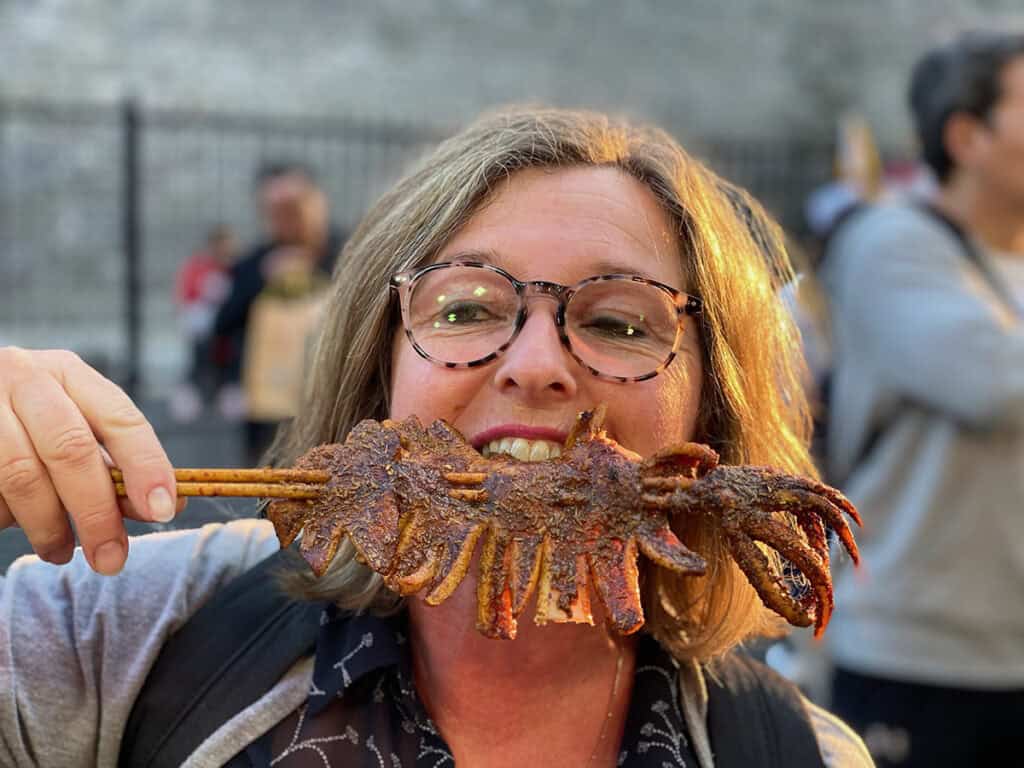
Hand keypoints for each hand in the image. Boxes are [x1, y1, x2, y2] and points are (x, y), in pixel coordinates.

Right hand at [0, 347, 184, 573]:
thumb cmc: (26, 420)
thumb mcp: (73, 425)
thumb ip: (116, 464)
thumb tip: (167, 506)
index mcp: (69, 373)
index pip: (121, 418)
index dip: (146, 466)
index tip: (164, 510)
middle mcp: (26, 378)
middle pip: (72, 450)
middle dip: (97, 512)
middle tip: (111, 559)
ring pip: (22, 475)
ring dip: (48, 527)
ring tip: (60, 553)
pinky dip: (7, 516)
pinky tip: (15, 523)